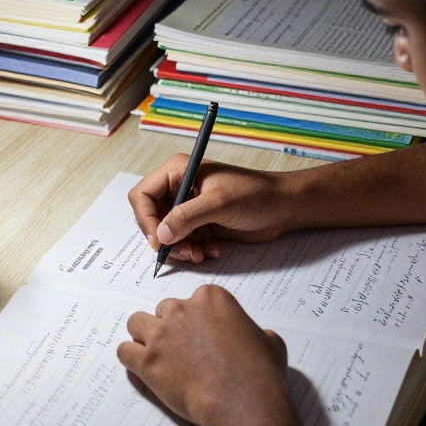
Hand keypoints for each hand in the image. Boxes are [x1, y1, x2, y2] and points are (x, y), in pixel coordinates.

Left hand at [117, 284, 289, 425]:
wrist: (240, 399)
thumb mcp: (270, 343)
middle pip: (165, 309)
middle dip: (171, 326)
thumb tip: (258, 338)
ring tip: (155, 353)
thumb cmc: (257, 372)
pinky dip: (130, 358)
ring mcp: (161, 334)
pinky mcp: (146, 360)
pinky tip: (139, 366)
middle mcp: (182, 310)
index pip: (196, 299)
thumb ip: (256, 333)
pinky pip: (124, 351)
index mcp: (212, 299)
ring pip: (137, 323)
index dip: (198, 318)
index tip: (203, 333)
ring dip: (144, 335)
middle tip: (182, 348)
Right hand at [128, 155, 295, 262]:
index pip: (142, 196)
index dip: (146, 220)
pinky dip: (194, 250)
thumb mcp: (219, 204)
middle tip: (185, 252)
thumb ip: (186, 218)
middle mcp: (179, 188)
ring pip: (166, 234)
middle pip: (151, 218)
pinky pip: (183, 242)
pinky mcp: (199, 224)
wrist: (283, 207)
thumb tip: (160, 236)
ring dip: (181, 249)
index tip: (159, 242)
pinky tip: (213, 250)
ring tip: (201, 254)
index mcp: (178, 171)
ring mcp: (188, 207)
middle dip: (165, 239)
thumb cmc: (255, 195)